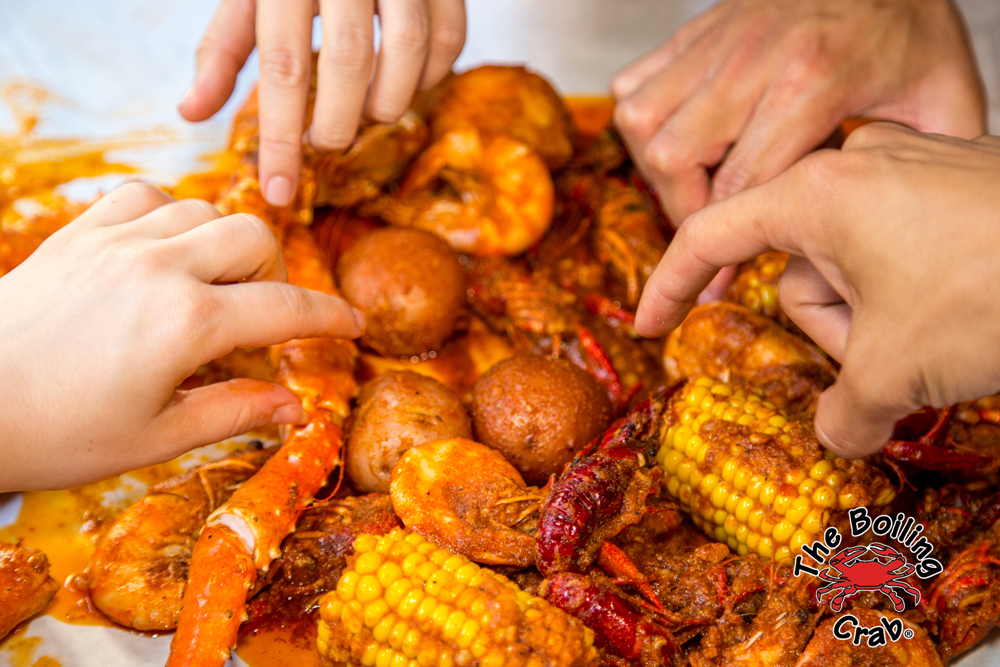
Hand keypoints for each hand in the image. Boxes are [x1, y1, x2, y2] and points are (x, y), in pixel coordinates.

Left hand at [0, 183, 362, 491]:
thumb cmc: (58, 433)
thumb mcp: (156, 438)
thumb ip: (234, 412)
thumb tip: (296, 408)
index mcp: (187, 324)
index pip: (285, 308)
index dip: (329, 317)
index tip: (352, 326)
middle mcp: (159, 268)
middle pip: (254, 238)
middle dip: (274, 276)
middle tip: (258, 317)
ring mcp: (117, 241)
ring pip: (205, 209)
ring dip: (224, 244)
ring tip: (209, 287)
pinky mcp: (80, 232)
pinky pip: (145, 195)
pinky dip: (169, 215)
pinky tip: (161, 251)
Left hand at [178, 0, 465, 206]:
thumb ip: (224, 50)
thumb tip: (191, 114)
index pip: (283, 67)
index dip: (281, 139)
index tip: (278, 192)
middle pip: (351, 63)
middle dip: (339, 122)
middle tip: (327, 141)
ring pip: (409, 52)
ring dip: (389, 103)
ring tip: (367, 113)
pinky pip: (451, 39)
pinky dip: (432, 76)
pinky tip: (406, 82)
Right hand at [613, 0, 984, 226]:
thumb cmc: (906, 23)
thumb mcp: (942, 94)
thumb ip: (919, 166)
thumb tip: (898, 232)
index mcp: (813, 81)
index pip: (742, 183)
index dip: (723, 245)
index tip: (716, 287)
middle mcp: (750, 61)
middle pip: (673, 157)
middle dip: (682, 209)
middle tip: (708, 229)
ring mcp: (715, 43)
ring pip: (642, 122)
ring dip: (657, 169)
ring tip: (691, 187)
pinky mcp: (694, 32)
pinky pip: (632, 85)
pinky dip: (642, 123)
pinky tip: (678, 138)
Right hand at [635, 124, 999, 457]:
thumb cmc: (989, 291)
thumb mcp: (893, 368)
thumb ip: (841, 412)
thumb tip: (835, 436)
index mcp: (815, 192)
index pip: (710, 236)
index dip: (672, 286)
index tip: (648, 325)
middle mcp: (855, 167)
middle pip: (799, 269)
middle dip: (830, 327)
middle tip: (881, 360)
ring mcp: (910, 169)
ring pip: (855, 264)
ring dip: (876, 319)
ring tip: (935, 338)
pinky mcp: (956, 183)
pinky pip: (900, 247)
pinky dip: (911, 294)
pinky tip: (957, 314)